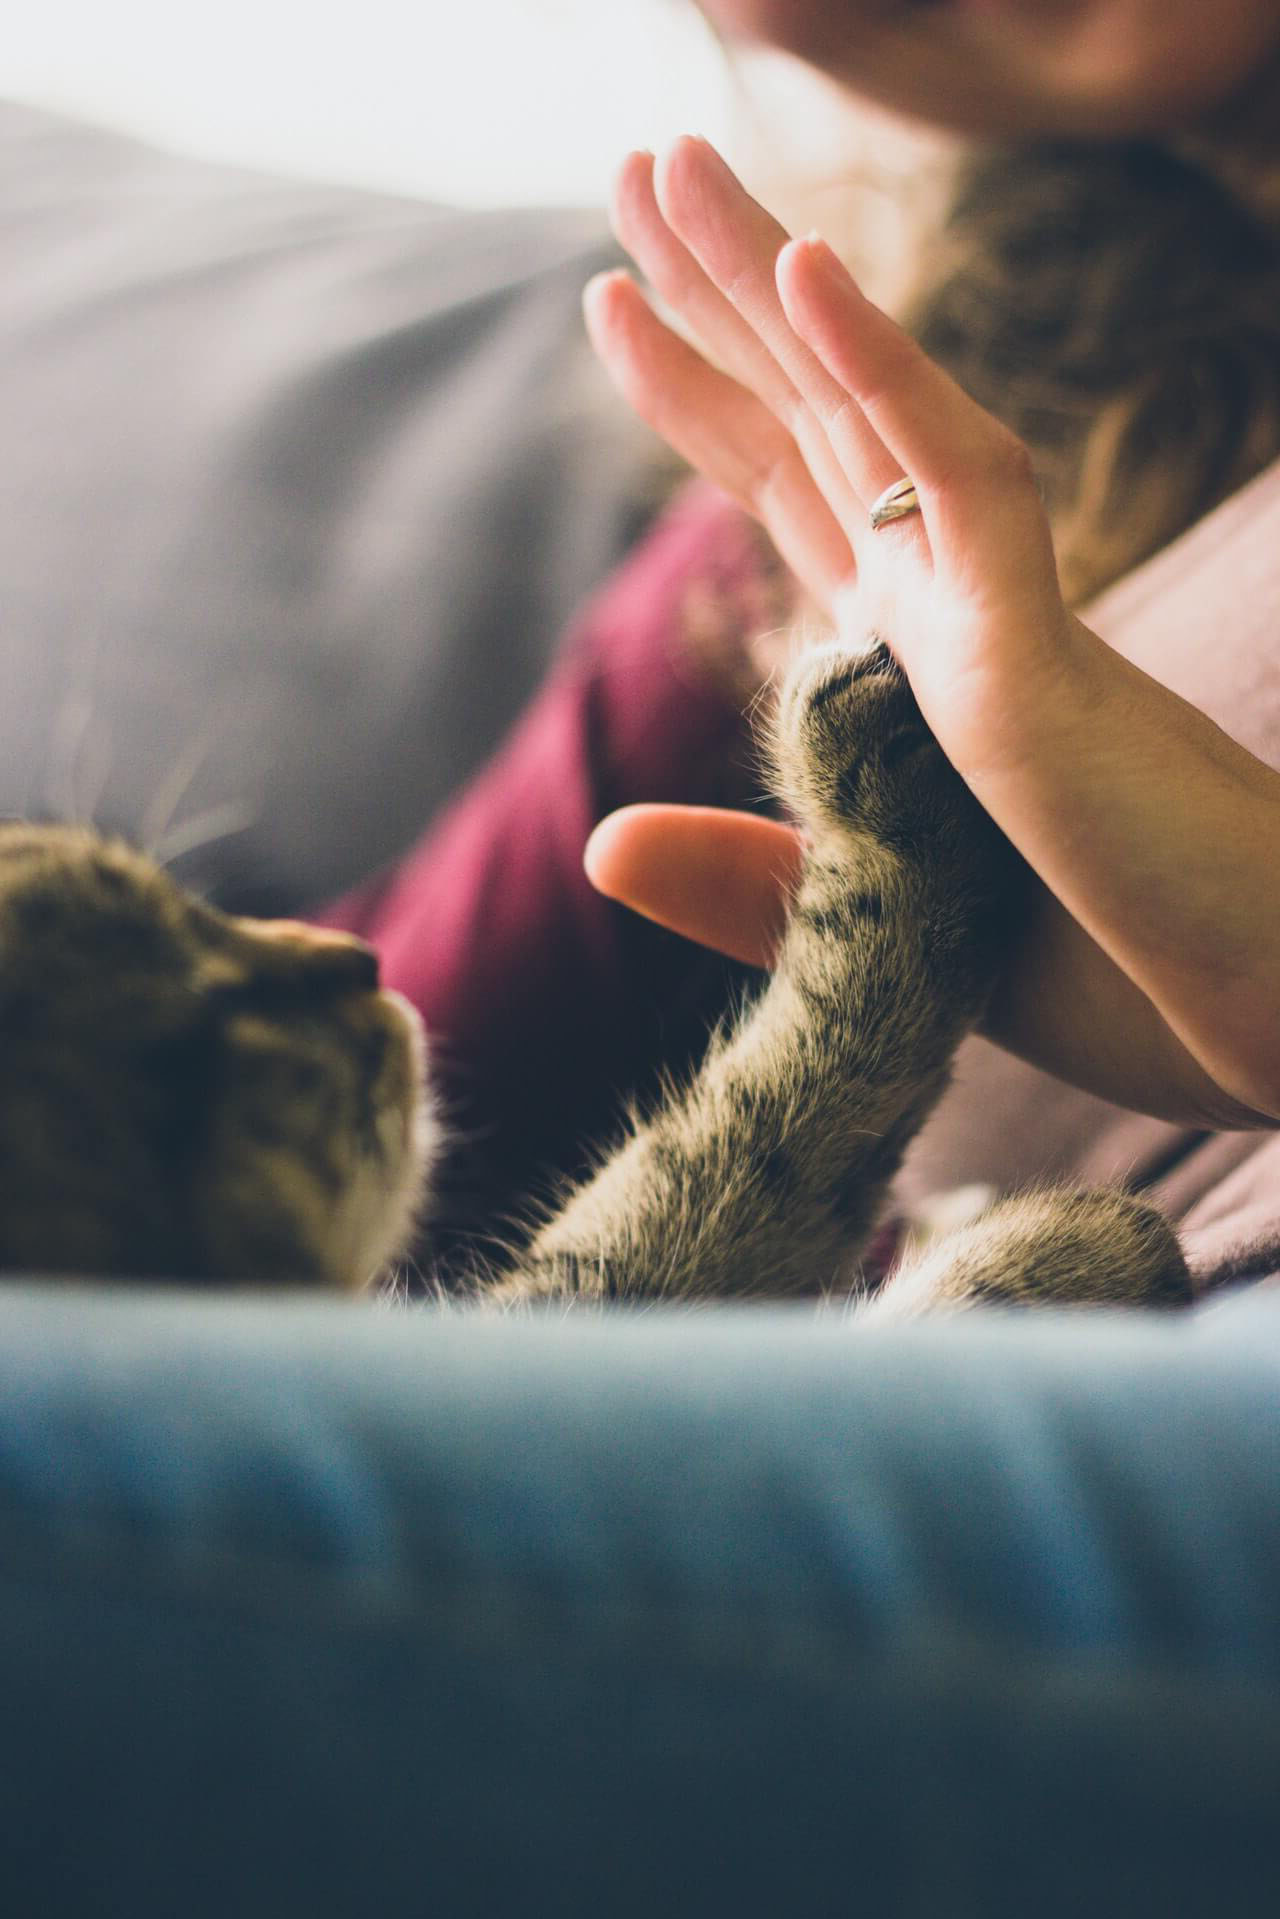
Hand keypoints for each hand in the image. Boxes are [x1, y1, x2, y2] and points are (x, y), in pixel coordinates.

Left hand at [585, 139, 1279, 1128]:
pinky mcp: (1041, 658)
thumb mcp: (877, 934)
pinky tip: (809, 272)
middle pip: (814, 418)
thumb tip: (598, 842)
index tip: (615, 299)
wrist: (1256, 1021)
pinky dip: (889, 377)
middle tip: (637, 164)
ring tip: (667, 166)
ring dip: (772, 281)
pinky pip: (964, 488)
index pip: (793, 491)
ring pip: (869, 413)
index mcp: (914, 668)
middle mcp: (950, 614)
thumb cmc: (1109, 978)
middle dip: (721, 291)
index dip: (705, 390)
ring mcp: (995, 621)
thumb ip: (744, 881)